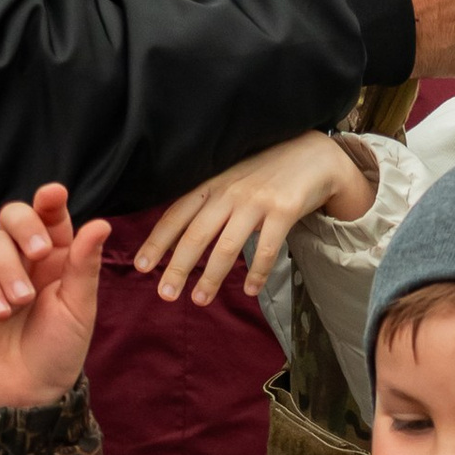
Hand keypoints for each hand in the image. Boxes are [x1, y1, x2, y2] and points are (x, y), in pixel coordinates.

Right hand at [0, 184, 109, 408]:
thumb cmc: (58, 352)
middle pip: (13, 217)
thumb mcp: (79, 309)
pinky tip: (2, 314)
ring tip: (23, 303)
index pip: (50, 218)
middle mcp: (24, 262)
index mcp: (57, 259)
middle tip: (40, 253)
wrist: (26, 394)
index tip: (53, 193)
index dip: (49, 201)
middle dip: (24, 226)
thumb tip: (100, 222)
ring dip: (9, 269)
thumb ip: (84, 265)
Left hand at [132, 132, 372, 304]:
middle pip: (196, 234)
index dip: (158, 242)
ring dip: (212, 277)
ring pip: (227, 246)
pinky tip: (250, 290)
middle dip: (178, 267)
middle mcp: (230, 192)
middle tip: (165, 294)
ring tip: (200, 299)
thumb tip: (177, 234)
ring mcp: (257, 201)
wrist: (313, 155)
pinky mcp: (284, 210)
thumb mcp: (230, 177)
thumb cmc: (266, 171)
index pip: (176, 214)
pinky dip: (257, 273)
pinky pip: (266, 249)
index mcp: (212, 183)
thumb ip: (207, 200)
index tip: (142, 266)